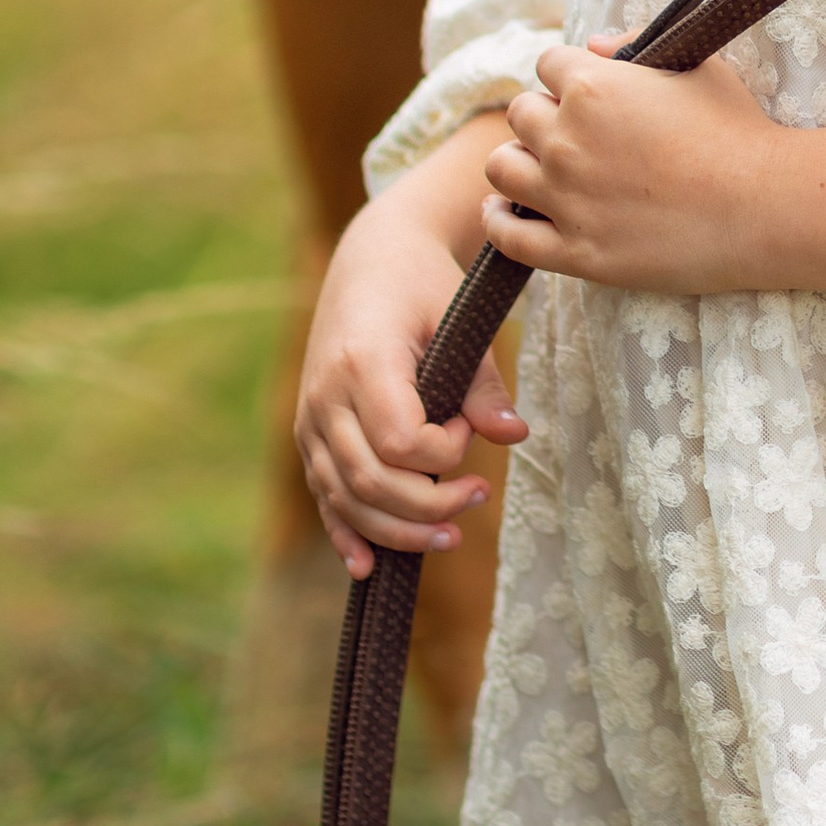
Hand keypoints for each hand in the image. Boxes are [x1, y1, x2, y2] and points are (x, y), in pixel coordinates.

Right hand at [295, 114, 527, 576]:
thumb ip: (482, 383)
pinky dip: (345, 532)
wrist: (373, 258)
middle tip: (480, 495)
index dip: (443, 454)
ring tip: (450, 537)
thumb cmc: (423, 283)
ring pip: (345, 498)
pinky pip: (322, 494)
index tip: (467, 428)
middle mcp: (325, 396)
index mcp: (362, 362)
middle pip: (371, 481)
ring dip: (397, 530)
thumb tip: (515, 436)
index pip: (400, 442)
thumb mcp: (459, 320)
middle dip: (429, 506)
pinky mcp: (309, 433)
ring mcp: (311, 418)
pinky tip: (369, 567)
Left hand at [483, 42, 782, 293]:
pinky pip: (509, 236)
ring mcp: (565, 198)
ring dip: (518, 163)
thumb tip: (592, 47)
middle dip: (543, 117)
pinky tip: (506, 212)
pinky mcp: (574, 252)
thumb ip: (636, 44)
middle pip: (520, 114)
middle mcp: (566, 139)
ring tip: (539, 170)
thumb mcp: (698, 66)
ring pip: (501, 169)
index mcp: (592, 86)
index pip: (547, 64)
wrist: (764, 207)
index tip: (586, 92)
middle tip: (575, 134)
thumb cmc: (738, 131)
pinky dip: (499, 220)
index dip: (568, 75)